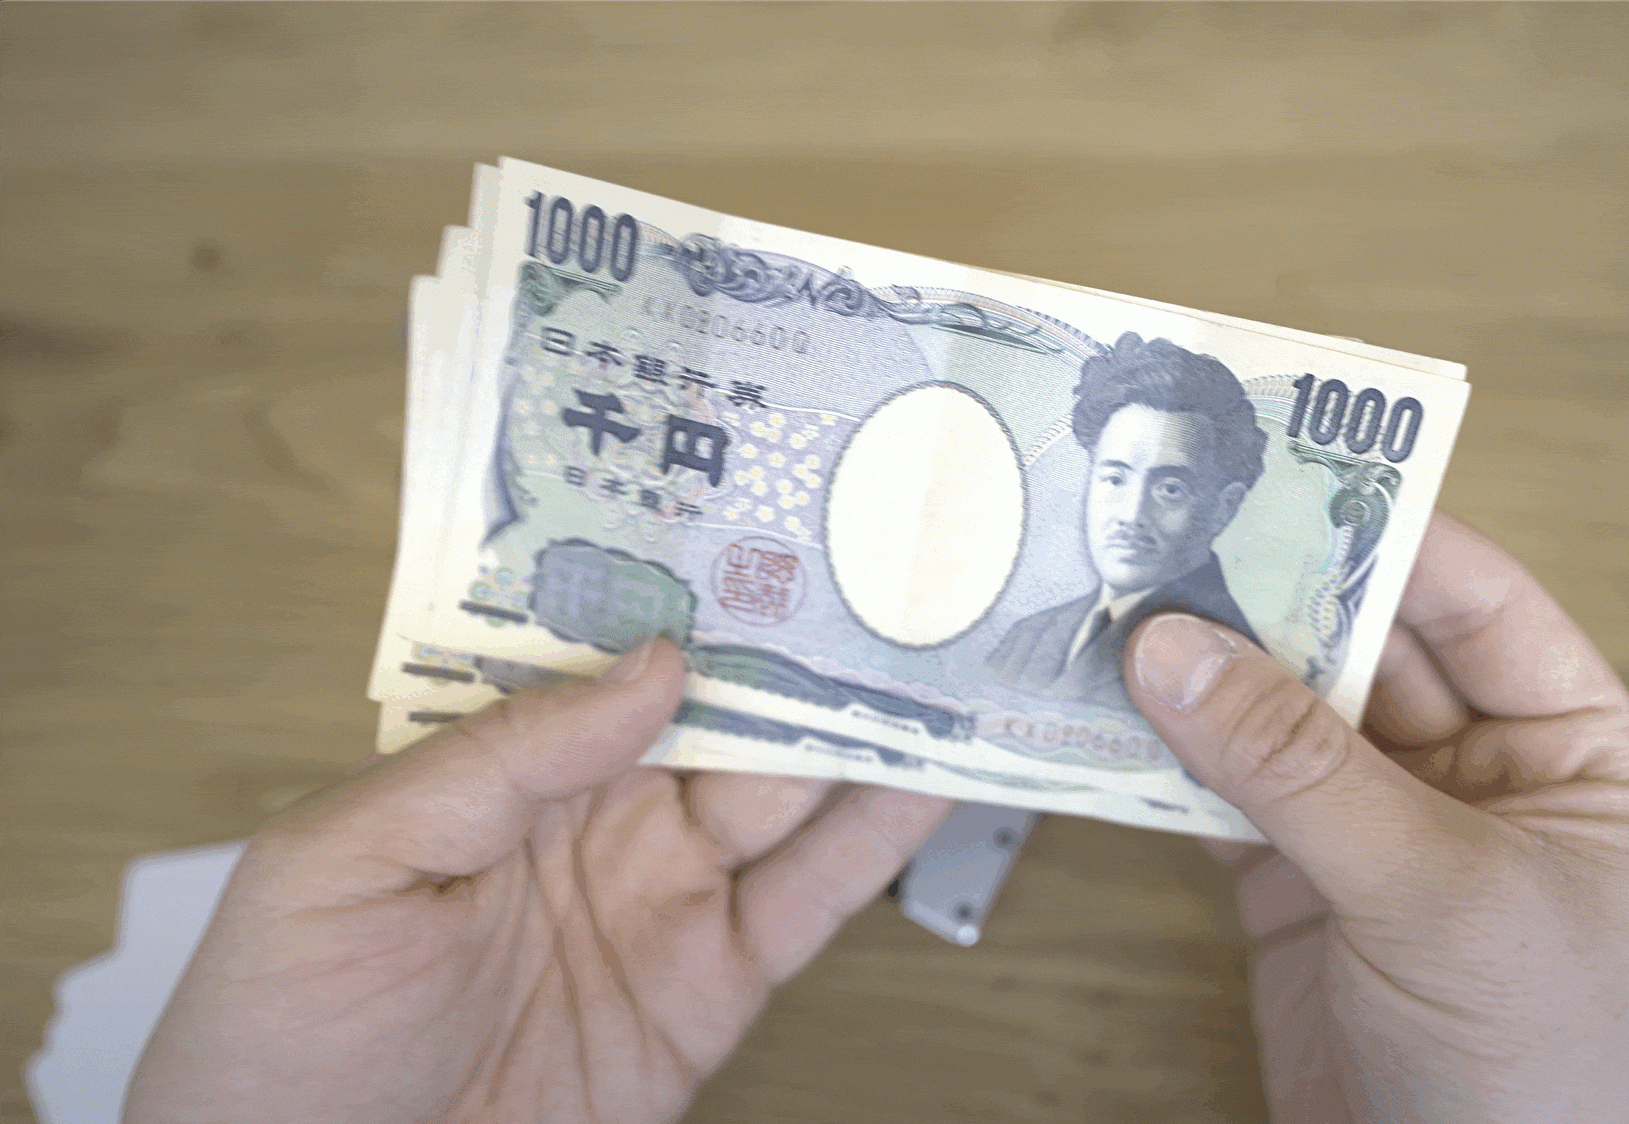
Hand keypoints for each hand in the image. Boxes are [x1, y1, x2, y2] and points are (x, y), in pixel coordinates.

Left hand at [127, 639, 951, 1123]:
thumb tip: (649, 663)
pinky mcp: (713, 990)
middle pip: (721, 710)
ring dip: (860, 723)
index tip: (759, 523)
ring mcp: (662, 903)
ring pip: (785, 790)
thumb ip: (499, 756)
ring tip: (934, 651)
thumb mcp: (346, 863)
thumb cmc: (279, 1039)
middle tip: (881, 564)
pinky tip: (930, 778)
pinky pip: (811, 903)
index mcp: (499, 774)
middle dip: (797, 641)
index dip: (686, 589)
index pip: (612, 655)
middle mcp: (595, 823)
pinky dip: (879, 838)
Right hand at [1124, 512, 1628, 1123]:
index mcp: (1571, 749)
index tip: (1279, 472)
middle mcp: (1474, 773)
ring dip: (1199, 673)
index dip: (1384, 530)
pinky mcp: (1294, 887)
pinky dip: (1160, 759)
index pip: (1476, 601)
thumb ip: (1304, 768)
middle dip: (1263, 598)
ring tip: (1110, 611)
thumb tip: (1178, 649)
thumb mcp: (1439, 896)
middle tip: (1162, 534)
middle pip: (1358, 645)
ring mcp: (1377, 829)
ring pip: (1276, 715)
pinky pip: (1221, 794)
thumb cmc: (1538, 1070)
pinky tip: (1102, 719)